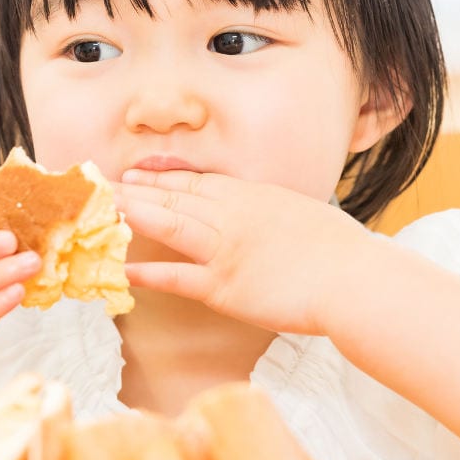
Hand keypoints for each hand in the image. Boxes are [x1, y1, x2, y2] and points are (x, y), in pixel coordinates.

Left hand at [114, 170, 372, 334]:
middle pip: (174, 197)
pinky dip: (148, 272)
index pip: (197, 183)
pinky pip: (177, 276)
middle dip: (135, 190)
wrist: (358, 280)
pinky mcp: (225, 286)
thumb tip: (263, 217)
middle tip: (102, 185)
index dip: (162, 178)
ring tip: (101, 209)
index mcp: (254, 196)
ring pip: (169, 224)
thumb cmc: (344, 253)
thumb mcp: (304, 215)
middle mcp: (233, 215)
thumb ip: (273, 213)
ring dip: (132, 215)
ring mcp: (226, 250)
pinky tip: (122, 268)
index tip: (136, 173)